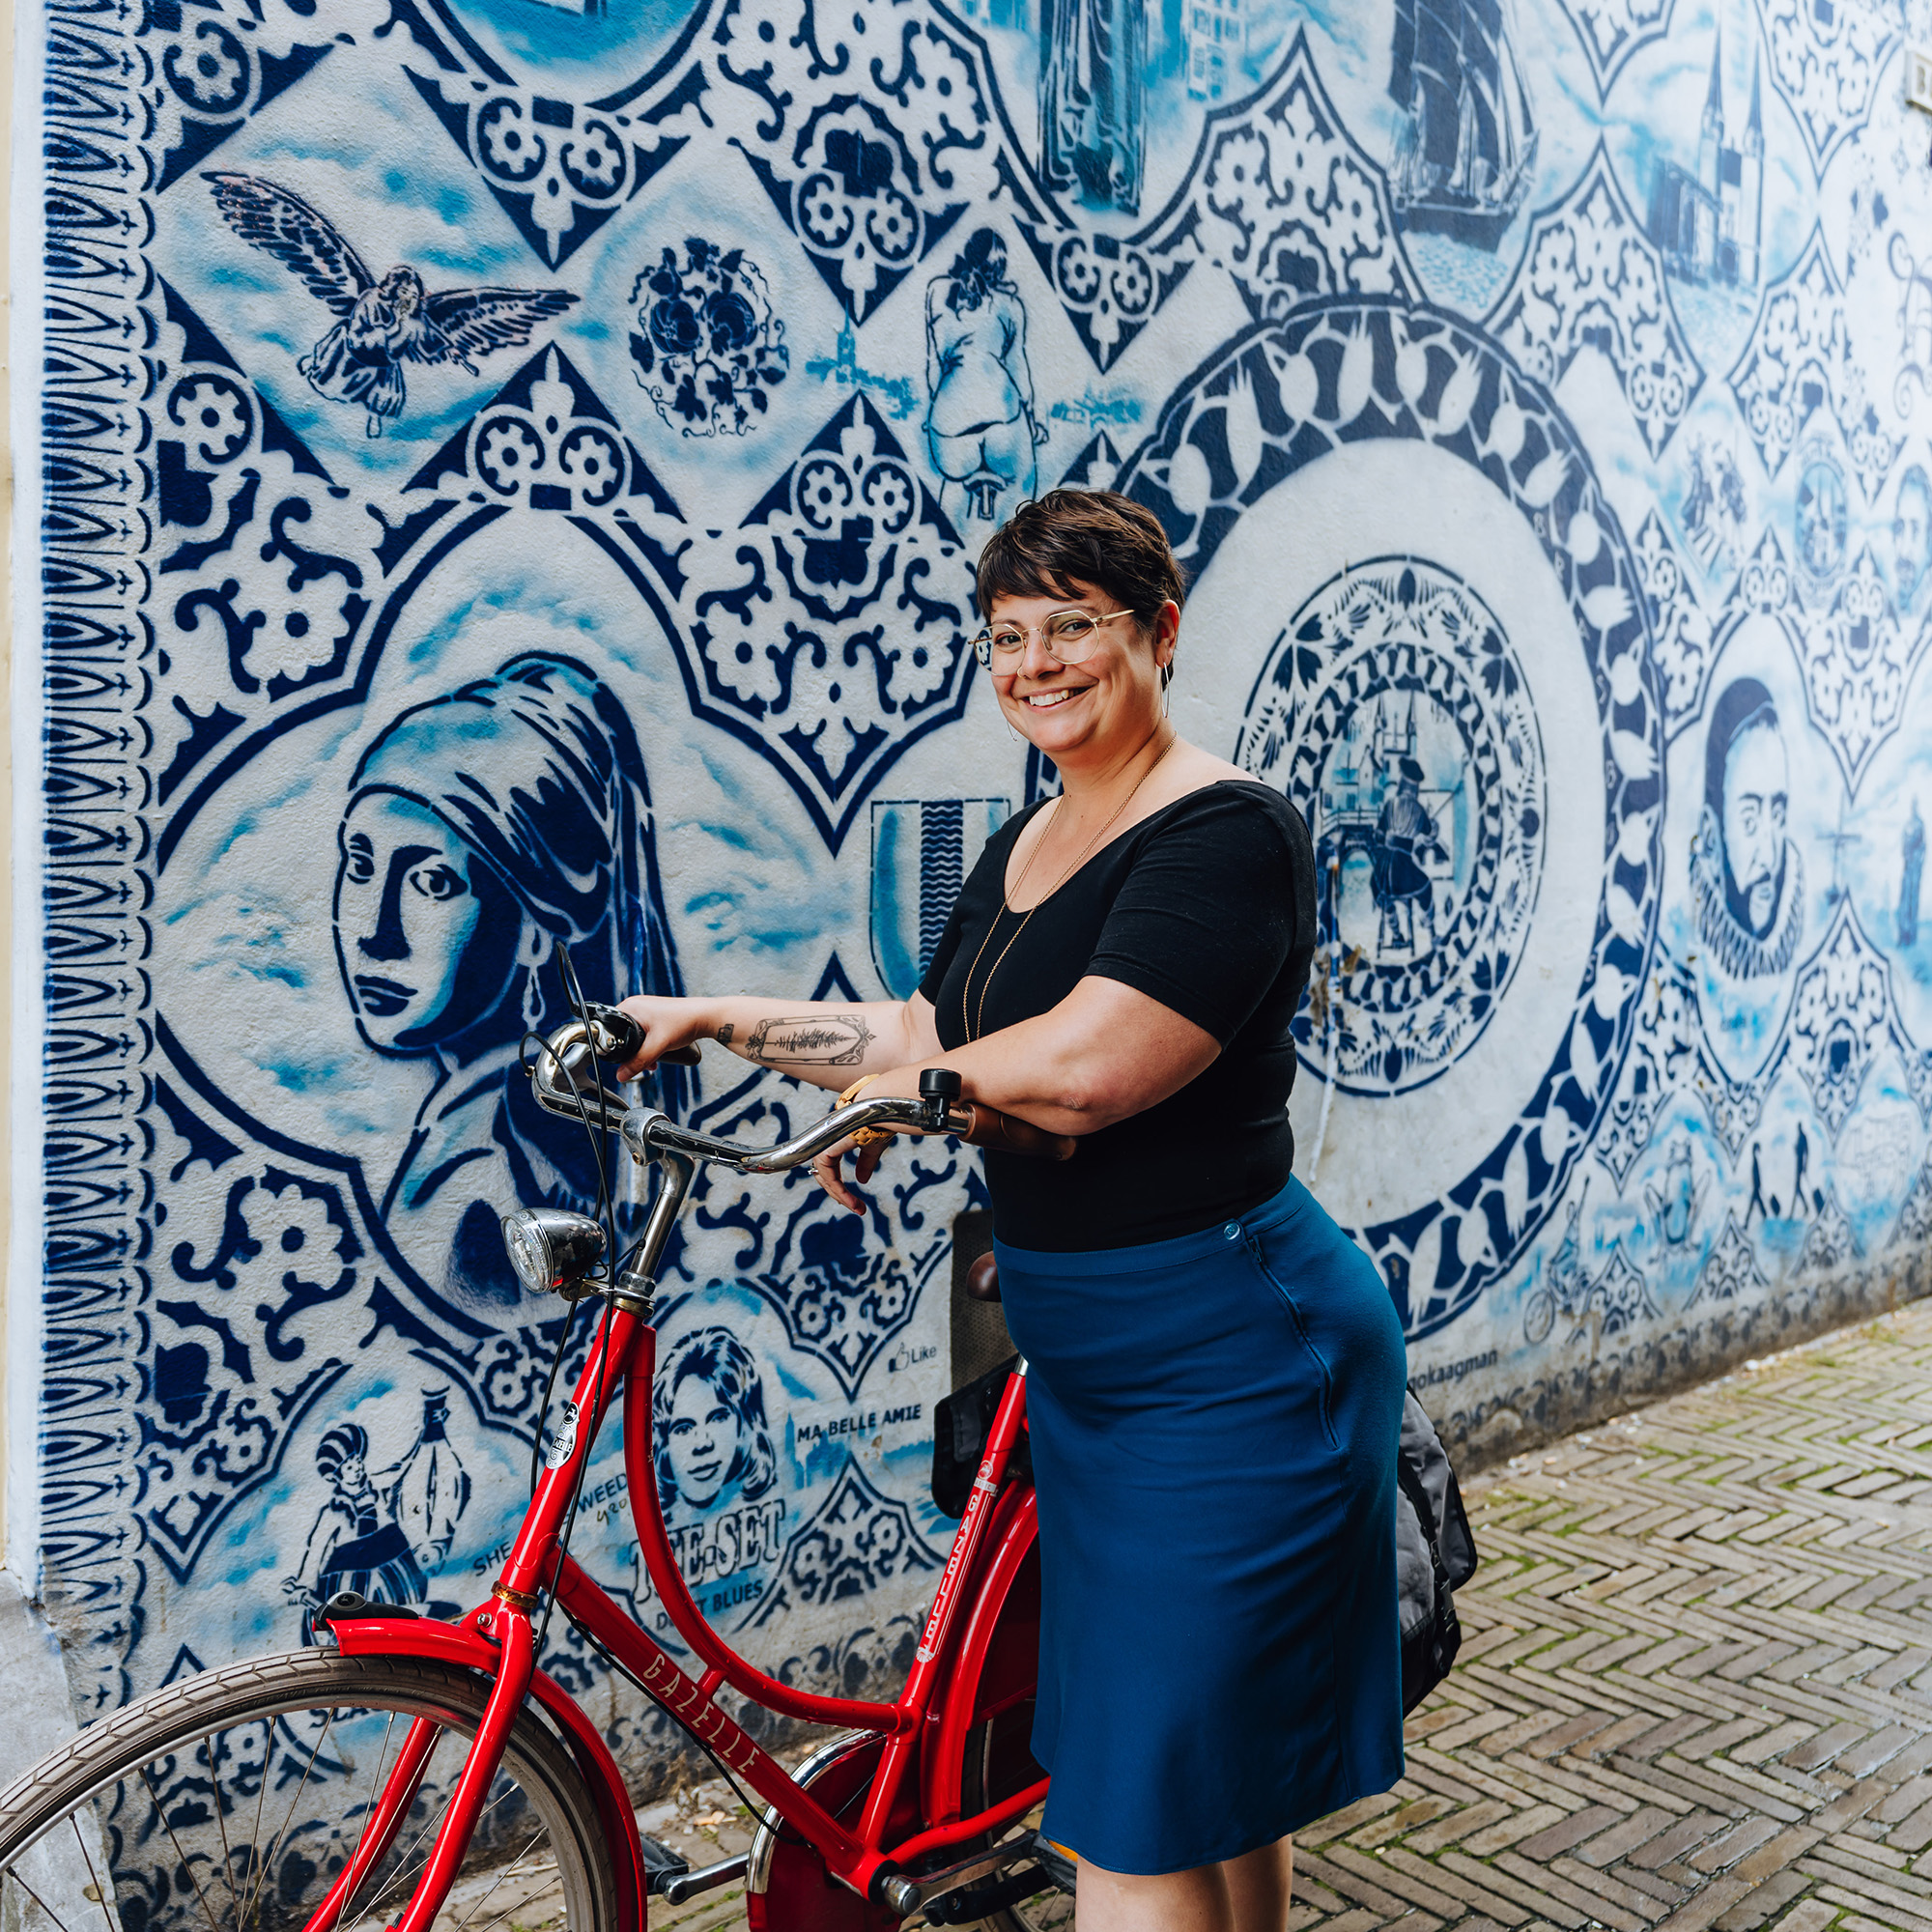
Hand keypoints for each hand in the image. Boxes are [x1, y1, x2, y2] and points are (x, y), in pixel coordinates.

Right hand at [613, 995, 714, 1079]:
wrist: (705, 1017)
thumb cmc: (685, 1021)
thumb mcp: (658, 1046)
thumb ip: (638, 1062)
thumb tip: (622, 1075)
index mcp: (631, 1007)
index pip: (611, 1028)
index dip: (615, 1045)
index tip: (623, 1057)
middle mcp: (637, 1006)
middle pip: (623, 1034)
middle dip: (632, 1051)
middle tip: (642, 1061)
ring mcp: (647, 1011)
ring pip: (635, 1036)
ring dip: (642, 1050)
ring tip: (653, 1059)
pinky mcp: (656, 1017)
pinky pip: (645, 1034)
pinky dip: (649, 1045)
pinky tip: (658, 1054)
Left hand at [809, 1068, 1077, 1212]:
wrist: (978, 1082)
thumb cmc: (999, 1098)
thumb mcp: (1002, 1124)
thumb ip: (1016, 1134)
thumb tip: (1067, 1150)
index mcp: (909, 1099)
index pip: (875, 1124)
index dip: (867, 1152)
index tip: (868, 1178)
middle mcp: (885, 1100)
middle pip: (850, 1133)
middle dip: (846, 1164)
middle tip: (855, 1195)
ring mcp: (871, 1106)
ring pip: (830, 1142)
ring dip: (834, 1177)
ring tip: (851, 1203)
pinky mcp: (861, 1117)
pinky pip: (826, 1151)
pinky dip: (829, 1178)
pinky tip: (851, 1200)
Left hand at [810, 1067, 924, 1214]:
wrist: (900, 1101)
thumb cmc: (893, 1113)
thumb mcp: (877, 1143)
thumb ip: (867, 1160)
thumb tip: (861, 1179)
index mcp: (840, 1128)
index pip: (827, 1158)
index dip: (835, 1181)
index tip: (854, 1199)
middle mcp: (832, 1128)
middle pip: (820, 1165)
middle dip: (834, 1189)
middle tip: (854, 1206)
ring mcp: (832, 1131)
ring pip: (820, 1168)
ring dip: (836, 1192)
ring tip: (855, 1206)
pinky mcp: (834, 1136)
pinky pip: (825, 1166)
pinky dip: (835, 1186)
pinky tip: (851, 1199)